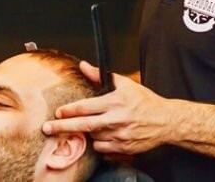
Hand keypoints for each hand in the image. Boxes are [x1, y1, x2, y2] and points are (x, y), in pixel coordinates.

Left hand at [42, 61, 173, 153]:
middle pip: (84, 125)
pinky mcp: (123, 148)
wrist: (165, 121)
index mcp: (116, 101)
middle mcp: (117, 119)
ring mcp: (120, 135)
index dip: (70, 110)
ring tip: (92, 126)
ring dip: (87, 133)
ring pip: (93, 137)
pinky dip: (99, 143)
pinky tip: (104, 135)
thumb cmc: (145, 101)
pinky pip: (102, 148)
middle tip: (48, 128)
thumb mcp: (124, 84)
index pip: (86, 107)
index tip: (58, 112)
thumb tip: (83, 66)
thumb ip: (100, 76)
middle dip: (63, 127)